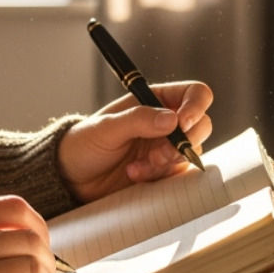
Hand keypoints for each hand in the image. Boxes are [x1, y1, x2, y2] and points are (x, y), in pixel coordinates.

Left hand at [57, 81, 213, 202]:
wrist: (72, 178)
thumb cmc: (84, 144)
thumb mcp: (106, 128)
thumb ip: (138, 119)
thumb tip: (172, 119)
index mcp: (154, 101)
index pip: (194, 94)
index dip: (196, 107)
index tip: (182, 124)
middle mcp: (166, 122)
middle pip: (201, 125)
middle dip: (183, 142)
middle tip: (156, 155)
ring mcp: (167, 147)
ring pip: (191, 152)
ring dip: (166, 163)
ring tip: (135, 169)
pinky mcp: (165, 171)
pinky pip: (180, 173)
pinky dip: (161, 177)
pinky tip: (136, 176)